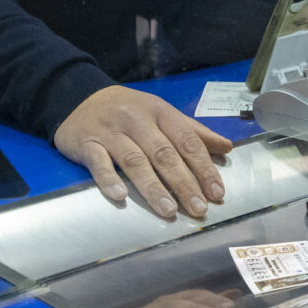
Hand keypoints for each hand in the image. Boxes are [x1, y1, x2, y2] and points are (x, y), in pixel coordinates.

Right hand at [54, 85, 232, 217]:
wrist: (80, 97)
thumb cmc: (130, 110)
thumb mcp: (163, 114)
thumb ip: (194, 132)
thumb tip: (227, 147)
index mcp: (161, 112)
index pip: (187, 141)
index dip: (203, 167)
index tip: (216, 192)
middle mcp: (137, 120)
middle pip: (163, 154)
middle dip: (183, 182)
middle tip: (198, 207)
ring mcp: (111, 132)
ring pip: (134, 160)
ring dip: (152, 187)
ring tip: (169, 210)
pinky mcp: (86, 143)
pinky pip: (98, 163)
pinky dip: (109, 179)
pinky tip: (120, 196)